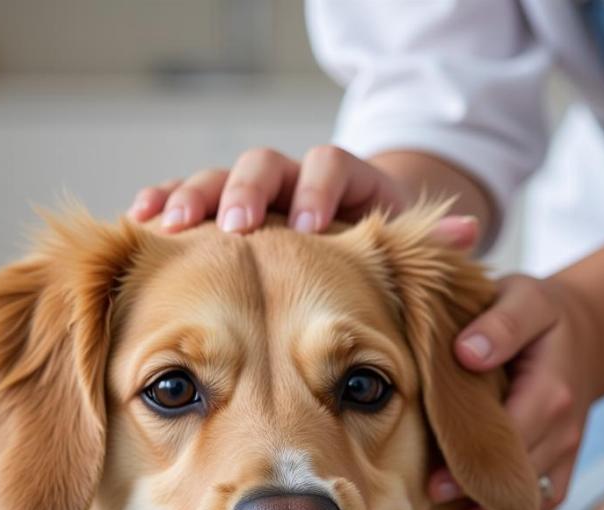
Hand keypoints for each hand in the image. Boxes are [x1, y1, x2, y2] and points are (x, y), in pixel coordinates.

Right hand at [128, 146, 417, 234]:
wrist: (348, 238)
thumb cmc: (373, 250)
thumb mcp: (403, 244)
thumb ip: (424, 242)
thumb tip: (466, 234)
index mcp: (341, 184)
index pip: (328, 169)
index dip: (319, 193)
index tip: (311, 226)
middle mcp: (290, 182)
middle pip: (265, 165)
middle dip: (247, 193)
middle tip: (234, 227)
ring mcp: (251, 195)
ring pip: (217, 178)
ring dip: (191, 198)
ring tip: (164, 223)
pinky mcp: (219, 213)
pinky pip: (186, 200)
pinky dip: (163, 204)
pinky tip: (137, 223)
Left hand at [428, 274, 602, 509]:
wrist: (586, 330)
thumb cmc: (542, 313)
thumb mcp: (524, 299)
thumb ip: (500, 324)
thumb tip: (467, 352)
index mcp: (550, 387)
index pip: (510, 432)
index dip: (470, 455)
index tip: (433, 473)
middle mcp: (562, 424)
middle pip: (516, 467)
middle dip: (473, 485)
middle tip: (428, 494)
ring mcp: (566, 445)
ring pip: (531, 490)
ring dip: (492, 508)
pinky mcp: (564, 457)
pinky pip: (547, 497)